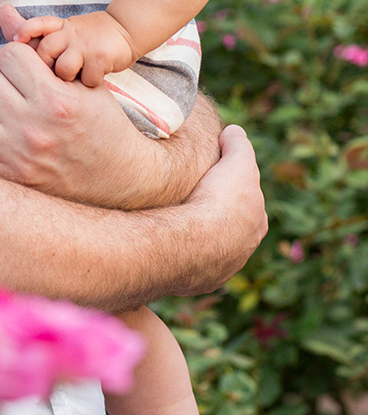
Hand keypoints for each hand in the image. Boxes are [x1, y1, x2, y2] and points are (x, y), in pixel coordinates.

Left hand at [0, 5, 208, 209]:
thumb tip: (4, 12)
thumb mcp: (82, 82)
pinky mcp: (10, 179)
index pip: (9, 55)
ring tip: (6, 117)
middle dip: (1, 83)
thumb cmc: (104, 123)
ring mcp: (20, 156)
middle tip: (15, 94)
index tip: (26, 71)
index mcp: (56, 98)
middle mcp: (34, 127)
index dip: (17, 59)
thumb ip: (41, 47)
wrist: (123, 178)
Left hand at [16, 10, 135, 86]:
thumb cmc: (86, 40)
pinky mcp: (102, 56)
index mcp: (58, 26)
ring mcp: (86, 44)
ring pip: (64, 67)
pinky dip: (89, 85)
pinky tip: (93, 83)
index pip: (35, 27)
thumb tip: (3, 11)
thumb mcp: (59, 32)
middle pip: (45, 51)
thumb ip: (31, 30)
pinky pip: (86, 78)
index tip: (20, 44)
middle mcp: (70, 32)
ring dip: (68, 79)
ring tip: (75, 81)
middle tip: (54, 79)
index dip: (25, 34)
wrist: (125, 32)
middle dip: (46, 69)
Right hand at [172, 124, 265, 292]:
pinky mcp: (189, 282)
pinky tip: (160, 238)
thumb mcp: (236, 162)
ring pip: (204, 249)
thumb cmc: (219, 201)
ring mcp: (215, 271)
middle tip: (191, 198)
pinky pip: (181, 263)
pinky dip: (174, 251)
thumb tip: (234, 132)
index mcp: (255, 226)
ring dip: (192, 237)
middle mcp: (240, 254)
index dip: (234, 187)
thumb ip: (238, 145)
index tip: (216, 176)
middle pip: (228, 230)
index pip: (249, 204)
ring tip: (171, 218)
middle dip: (214, 217)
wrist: (192, 243)